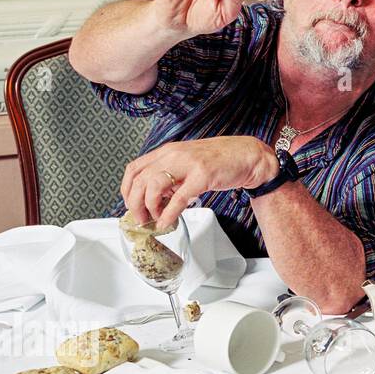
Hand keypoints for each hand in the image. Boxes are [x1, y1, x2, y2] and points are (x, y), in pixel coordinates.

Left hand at [121, 137, 279, 230]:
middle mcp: (174, 154)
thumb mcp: (188, 162)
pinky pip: (178, 198)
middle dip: (135, 204)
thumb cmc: (220, 161)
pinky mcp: (203, 176)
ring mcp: (188, 164)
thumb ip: (171, 176)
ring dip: (150, 208)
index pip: (134, 169)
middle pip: (139, 180)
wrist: (248, 156)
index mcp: (168, 151)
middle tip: (141, 218)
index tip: (131, 205)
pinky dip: (169, 213)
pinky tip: (167, 222)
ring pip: (153, 187)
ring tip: (155, 220)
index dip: (127, 190)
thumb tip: (154, 198)